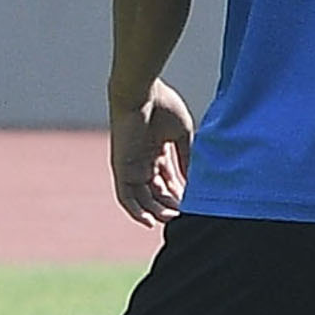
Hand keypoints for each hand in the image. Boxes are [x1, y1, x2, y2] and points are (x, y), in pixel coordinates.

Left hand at [108, 80, 196, 226]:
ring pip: (143, 198)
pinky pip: (126, 196)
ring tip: (172, 218)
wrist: (141, 92)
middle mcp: (142, 161)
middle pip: (156, 192)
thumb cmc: (162, 106)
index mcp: (156, 150)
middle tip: (184, 214)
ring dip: (157, 211)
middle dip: (170, 204)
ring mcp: (131, 166)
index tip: (193, 202)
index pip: (168, 179)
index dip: (180, 192)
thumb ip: (186, 158)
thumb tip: (192, 182)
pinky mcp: (121, 168)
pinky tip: (150, 221)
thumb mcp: (181, 135)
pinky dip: (136, 211)